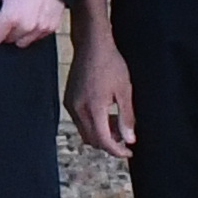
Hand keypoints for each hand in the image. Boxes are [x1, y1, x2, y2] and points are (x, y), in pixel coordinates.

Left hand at [0, 0, 68, 49]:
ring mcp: (40, 28)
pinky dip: (36, 31)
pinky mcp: (52, 27)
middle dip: (8, 33)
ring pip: (25, 41)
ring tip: (23, 20)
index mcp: (10, 17)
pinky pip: (39, 36)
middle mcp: (26, 25)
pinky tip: (34, 19)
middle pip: (11, 40)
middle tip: (10, 21)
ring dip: (22, 34)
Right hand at [69, 27, 135, 157]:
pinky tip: (105, 112)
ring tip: (116, 122)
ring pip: (85, 132)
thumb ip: (126, 117)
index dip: (117, 151)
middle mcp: (78, 109)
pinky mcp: (68, 99)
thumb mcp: (125, 90)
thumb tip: (129, 139)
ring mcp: (71, 104)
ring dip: (100, 134)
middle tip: (125, 137)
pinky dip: (92, 124)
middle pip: (92, 140)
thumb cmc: (110, 63)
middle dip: (109, 143)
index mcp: (93, 108)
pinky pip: (79, 121)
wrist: (92, 44)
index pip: (104, 140)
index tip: (128, 152)